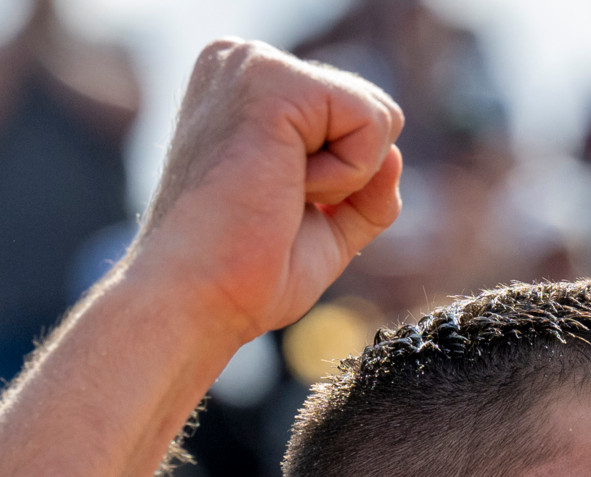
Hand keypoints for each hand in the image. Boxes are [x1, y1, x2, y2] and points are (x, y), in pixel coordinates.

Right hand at [128, 40, 403, 346]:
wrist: (195, 301)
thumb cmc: (242, 275)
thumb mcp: (321, 228)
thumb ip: (364, 190)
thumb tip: (395, 156)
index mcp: (246, 89)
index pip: (348, 118)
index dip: (339, 184)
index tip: (274, 208)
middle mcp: (244, 62)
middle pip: (370, 112)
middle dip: (346, 181)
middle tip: (275, 208)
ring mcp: (254, 64)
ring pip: (377, 116)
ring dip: (345, 181)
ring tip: (277, 197)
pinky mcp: (272, 81)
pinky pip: (371, 123)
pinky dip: (346, 178)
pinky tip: (285, 190)